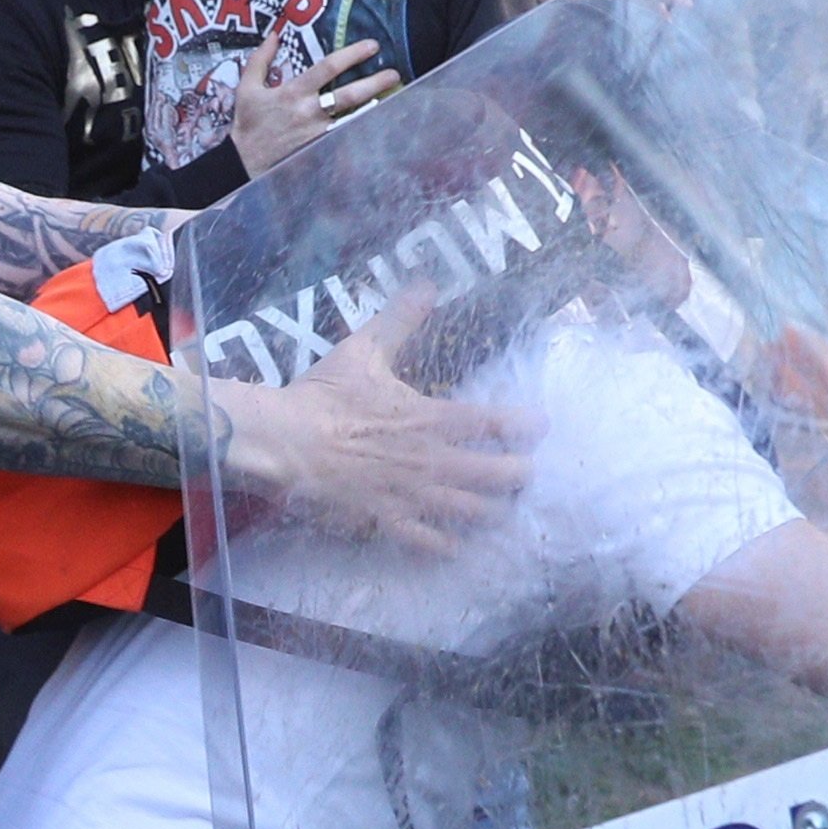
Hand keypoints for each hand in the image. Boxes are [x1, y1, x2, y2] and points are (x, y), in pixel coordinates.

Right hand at [209, 300, 529, 553]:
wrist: (286, 442)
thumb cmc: (325, 395)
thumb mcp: (365, 349)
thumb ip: (400, 319)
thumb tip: (426, 282)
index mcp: (432, 417)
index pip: (498, 423)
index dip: (528, 426)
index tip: (540, 426)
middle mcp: (433, 460)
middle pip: (499, 475)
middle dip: (520, 475)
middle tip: (525, 473)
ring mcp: (413, 495)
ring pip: (473, 512)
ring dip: (494, 512)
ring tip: (502, 511)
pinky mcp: (388, 520)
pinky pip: (429, 542)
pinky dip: (448, 546)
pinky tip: (457, 545)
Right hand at [230, 38, 389, 177]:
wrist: (245, 162)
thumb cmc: (248, 123)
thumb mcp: (247, 87)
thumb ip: (261, 59)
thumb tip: (274, 35)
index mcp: (294, 91)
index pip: (328, 67)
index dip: (352, 55)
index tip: (372, 46)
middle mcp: (310, 111)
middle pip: (349, 94)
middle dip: (375, 82)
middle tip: (394, 73)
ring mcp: (317, 132)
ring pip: (353, 117)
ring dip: (374, 105)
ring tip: (394, 96)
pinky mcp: (319, 148)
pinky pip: (345, 136)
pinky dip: (361, 128)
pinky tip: (378, 122)